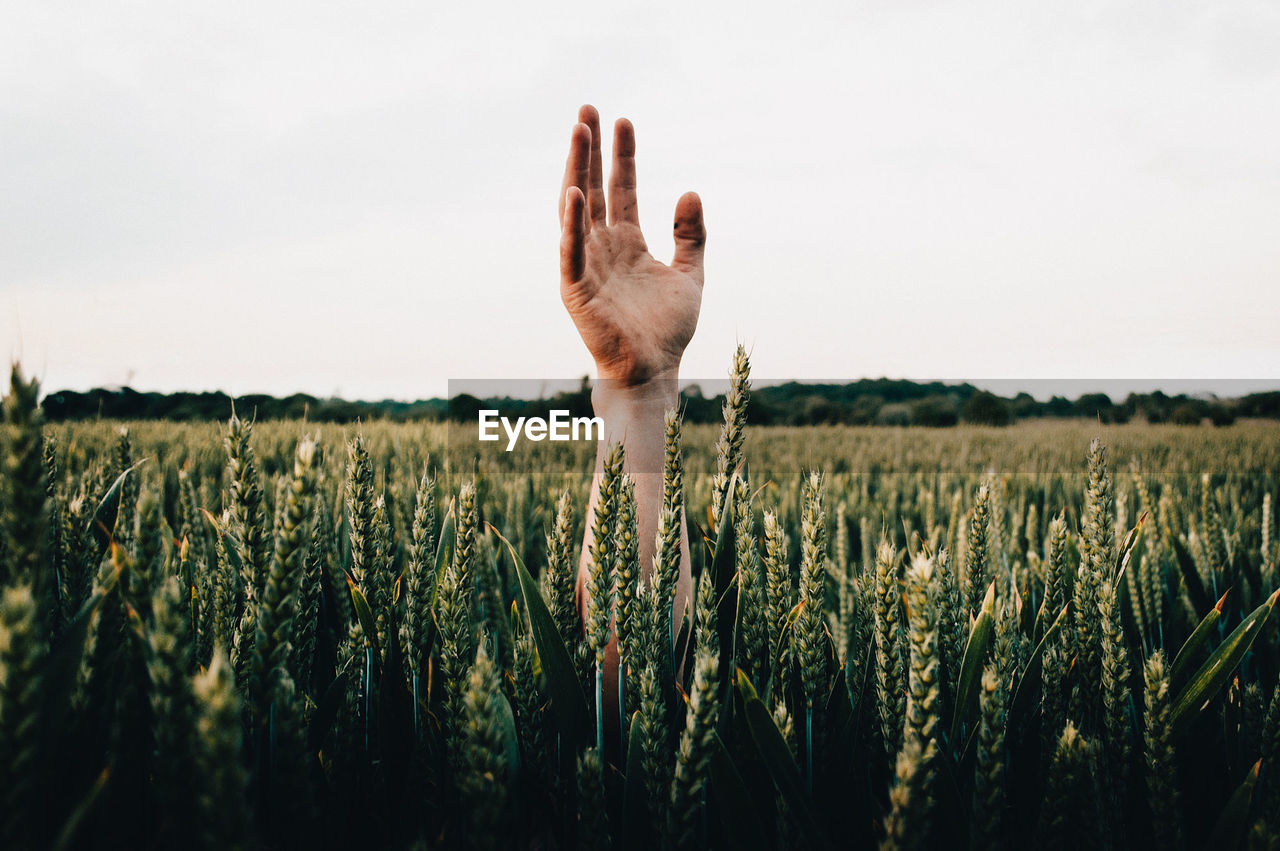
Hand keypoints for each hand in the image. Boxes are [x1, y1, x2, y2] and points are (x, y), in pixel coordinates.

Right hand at [559, 105, 704, 385]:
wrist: (653, 372)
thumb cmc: (667, 331)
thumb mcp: (690, 275)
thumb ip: (690, 235)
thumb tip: (691, 190)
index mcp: (627, 244)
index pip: (621, 189)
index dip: (623, 156)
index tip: (624, 120)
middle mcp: (602, 249)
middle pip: (592, 188)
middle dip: (589, 150)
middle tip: (587, 109)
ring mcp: (586, 266)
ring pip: (575, 210)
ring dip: (575, 171)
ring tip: (578, 133)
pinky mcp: (576, 289)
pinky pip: (571, 251)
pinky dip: (571, 224)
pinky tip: (574, 193)